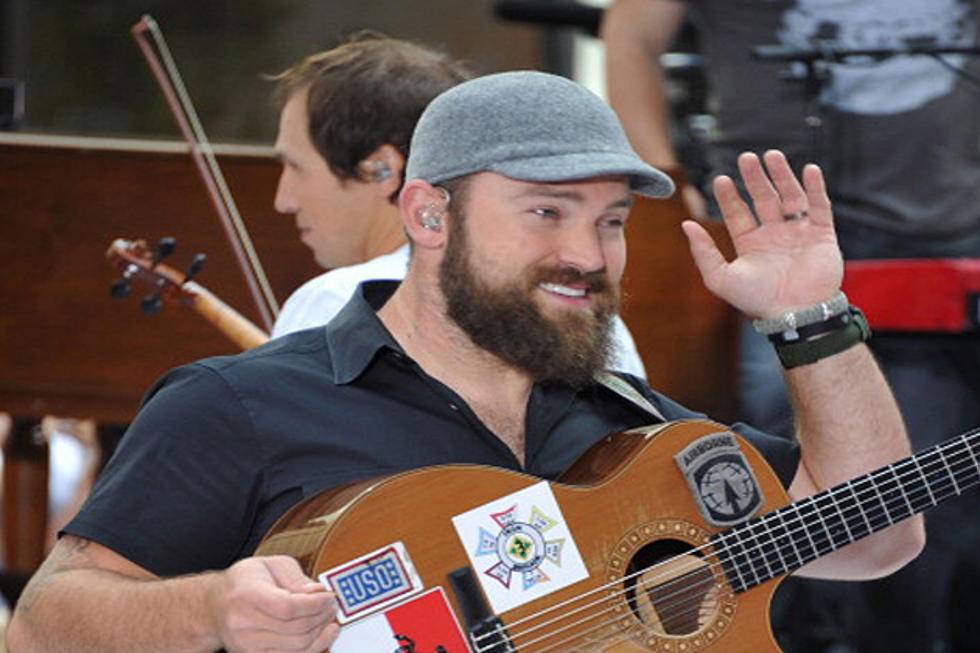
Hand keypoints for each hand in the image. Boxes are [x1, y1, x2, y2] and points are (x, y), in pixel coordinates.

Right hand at [209, 555, 338, 652]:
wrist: (214, 606)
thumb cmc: (245, 581)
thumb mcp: (270, 564)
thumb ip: (296, 577)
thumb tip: (318, 592)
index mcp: (246, 595)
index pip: (287, 607)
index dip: (315, 604)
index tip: (329, 596)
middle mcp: (242, 624)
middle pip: (295, 629)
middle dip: (321, 616)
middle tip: (332, 604)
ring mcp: (246, 645)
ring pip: (297, 647)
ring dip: (320, 632)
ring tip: (328, 617)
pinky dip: (312, 647)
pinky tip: (322, 634)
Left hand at [681, 150, 842, 317]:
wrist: (796, 313)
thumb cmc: (757, 300)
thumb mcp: (721, 277)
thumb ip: (703, 252)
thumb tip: (686, 224)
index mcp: (750, 243)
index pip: (738, 213)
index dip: (730, 196)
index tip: (721, 179)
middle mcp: (774, 235)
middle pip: (763, 198)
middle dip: (755, 178)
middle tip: (746, 157)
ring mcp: (798, 233)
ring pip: (790, 197)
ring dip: (782, 176)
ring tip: (772, 155)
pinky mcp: (822, 235)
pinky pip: (819, 206)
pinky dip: (815, 188)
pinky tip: (808, 169)